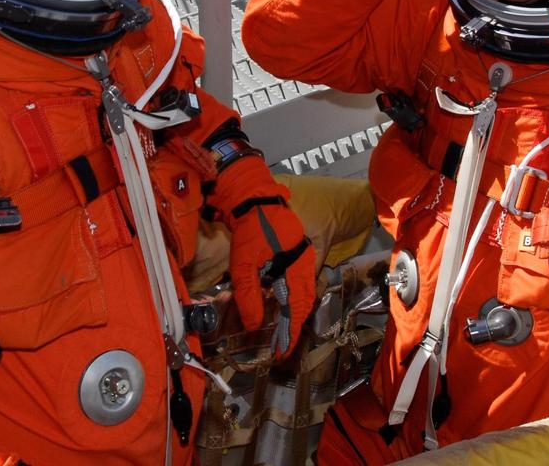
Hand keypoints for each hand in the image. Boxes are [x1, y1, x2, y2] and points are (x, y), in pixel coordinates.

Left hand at [229, 203, 314, 357]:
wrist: (253, 197)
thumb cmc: (249, 228)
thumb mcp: (243, 264)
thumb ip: (248, 295)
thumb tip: (254, 326)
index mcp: (297, 267)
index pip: (296, 308)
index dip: (290, 332)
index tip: (283, 351)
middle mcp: (304, 265)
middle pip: (302, 304)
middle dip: (291, 328)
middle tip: (280, 349)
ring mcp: (301, 259)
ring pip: (300, 295)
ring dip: (290, 316)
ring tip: (279, 335)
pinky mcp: (294, 255)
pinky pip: (295, 284)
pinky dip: (288, 301)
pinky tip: (277, 309)